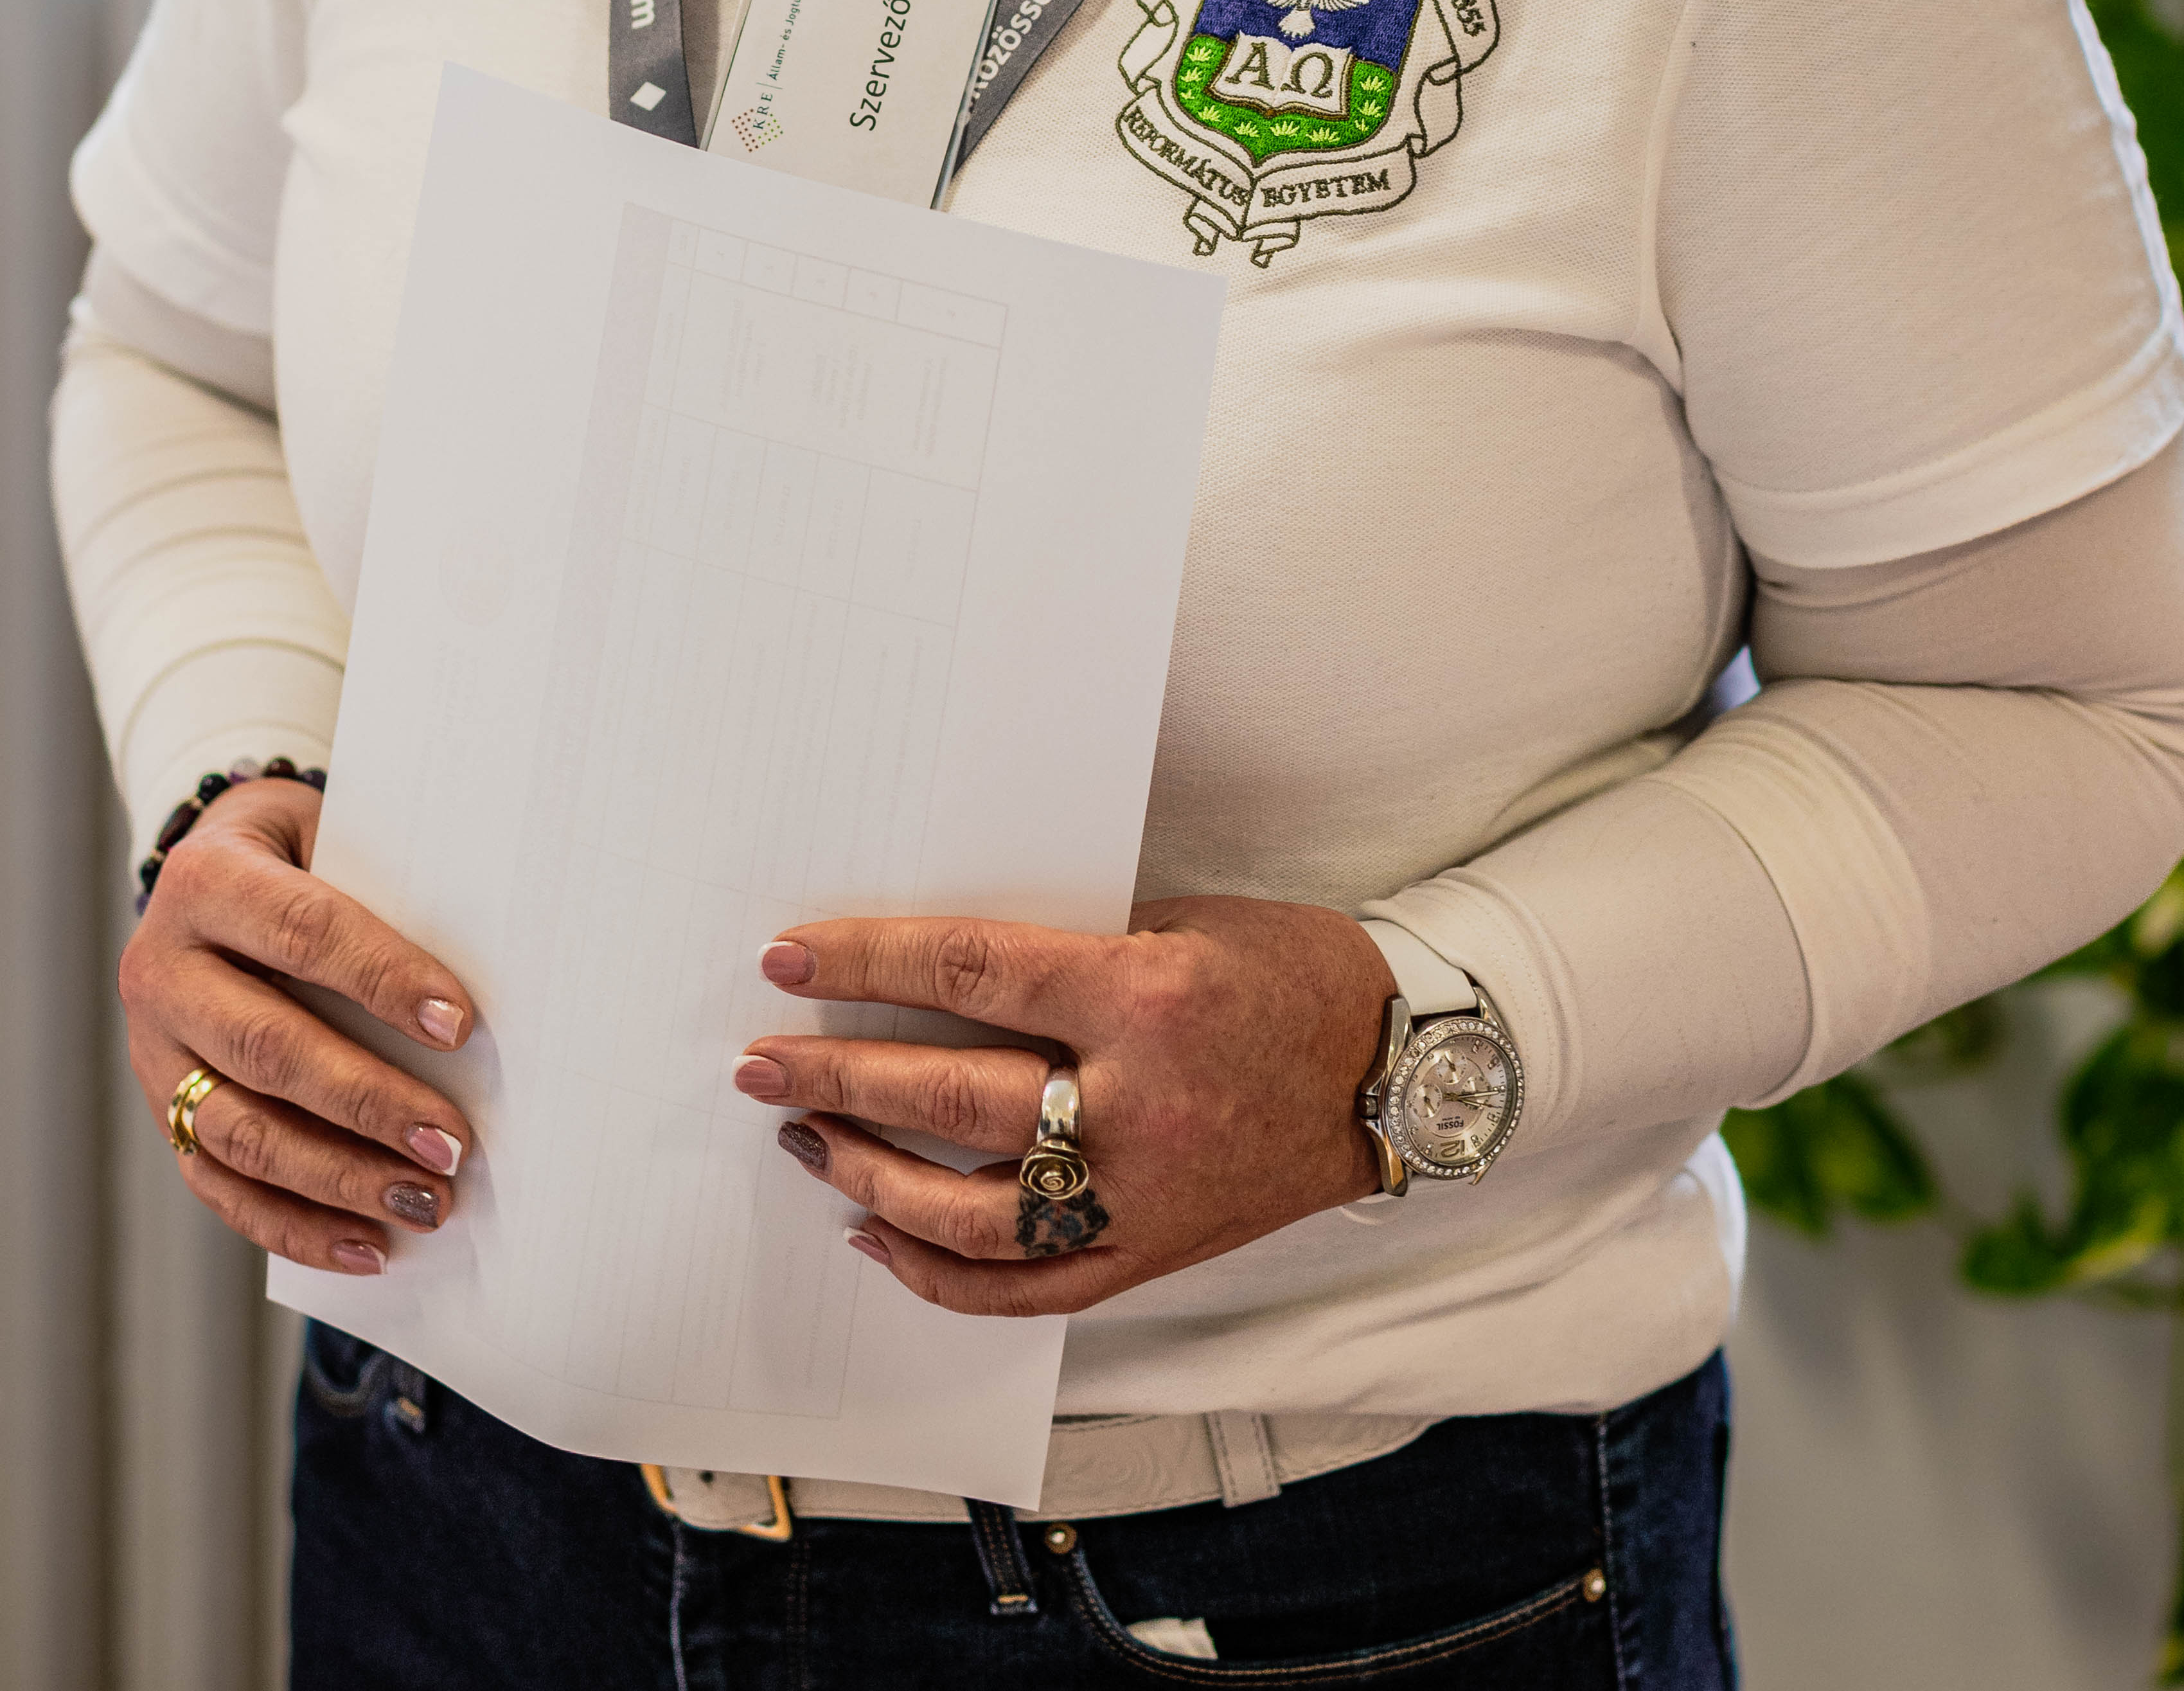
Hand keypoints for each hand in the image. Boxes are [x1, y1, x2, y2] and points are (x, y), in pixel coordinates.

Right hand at [119, 778, 476, 1277]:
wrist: (212, 868)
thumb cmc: (303, 853)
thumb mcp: (332, 836)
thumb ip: (384, 889)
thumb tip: (477, 982)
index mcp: (207, 880)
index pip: (302, 933)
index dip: (382, 978)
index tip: (459, 1026)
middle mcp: (162, 969)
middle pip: (269, 1047)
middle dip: (368, 1103)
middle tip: (452, 1146)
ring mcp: (154, 1050)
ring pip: (242, 1132)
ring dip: (340, 1178)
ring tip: (425, 1202)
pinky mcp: (163, 1112)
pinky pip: (222, 1185)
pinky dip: (295, 1225)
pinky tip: (366, 1246)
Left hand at [731, 894, 1393, 1314]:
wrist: (1392, 1071)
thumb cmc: (1289, 974)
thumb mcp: (1182, 926)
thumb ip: (1072, 955)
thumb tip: (944, 969)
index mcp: (1141, 998)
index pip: (971, 973)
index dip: (868, 963)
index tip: (789, 959)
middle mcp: (1133, 1106)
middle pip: (948, 1094)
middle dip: (836, 1073)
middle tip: (759, 1061)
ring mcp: (1139, 1197)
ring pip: (968, 1210)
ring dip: (869, 1173)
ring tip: (806, 1136)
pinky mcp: (1149, 1254)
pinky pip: (1023, 1289)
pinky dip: (938, 1274)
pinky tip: (876, 1239)